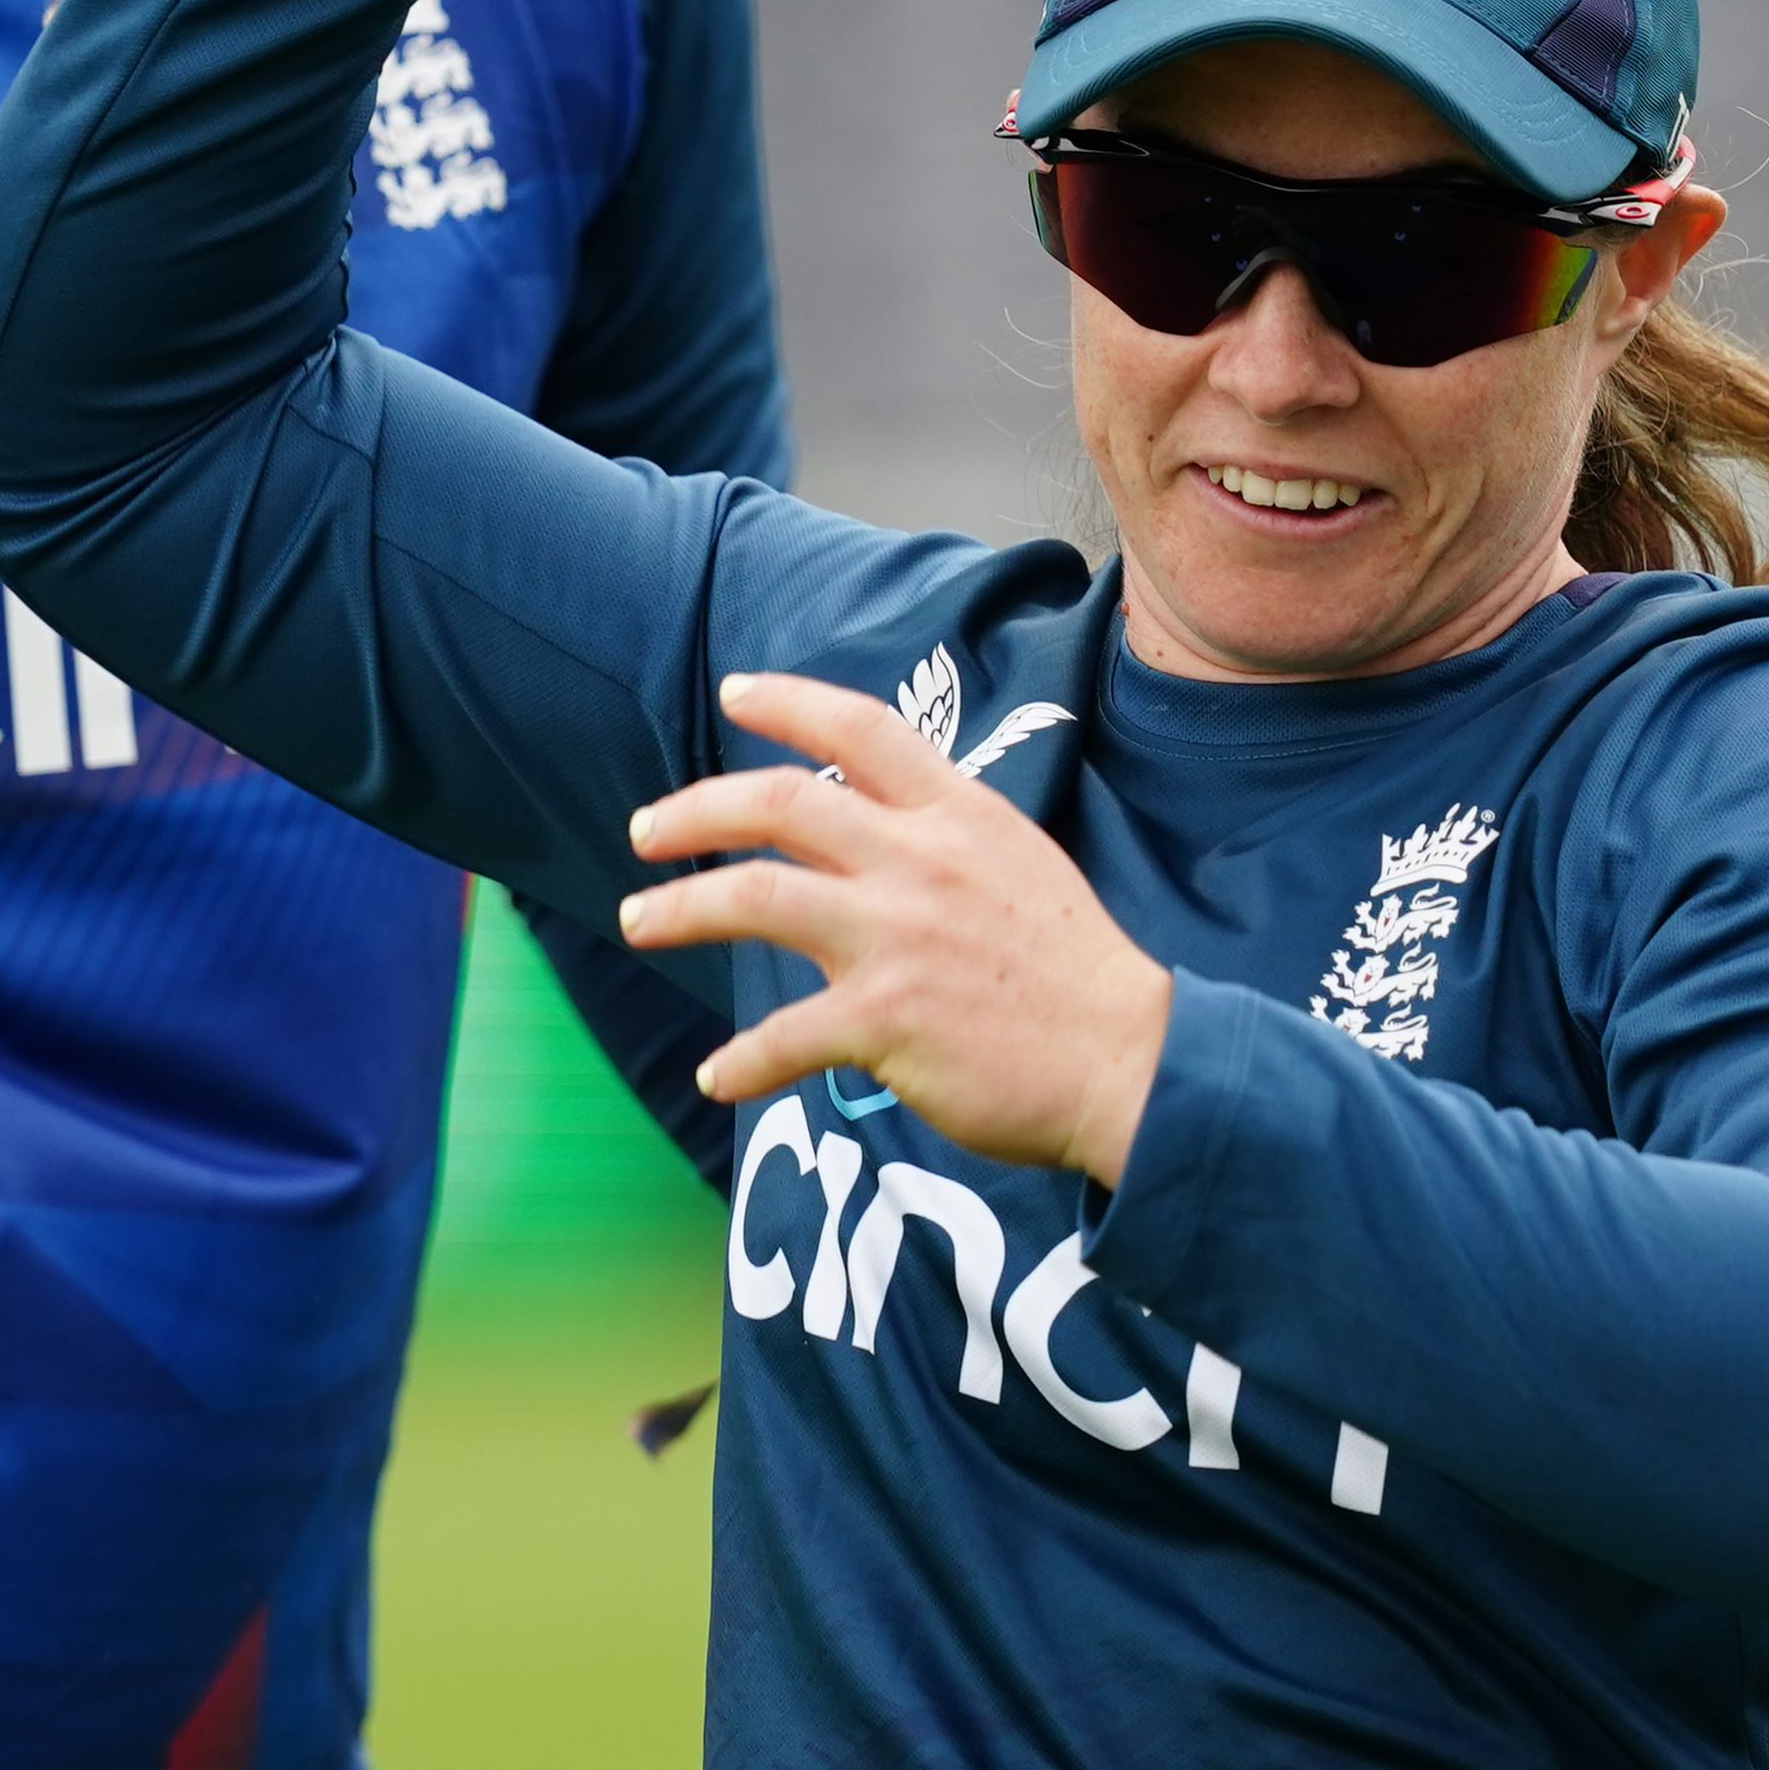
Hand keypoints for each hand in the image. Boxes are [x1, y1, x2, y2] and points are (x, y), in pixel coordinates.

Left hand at [620, 673, 1175, 1181]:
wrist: (1130, 1060)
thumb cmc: (1078, 975)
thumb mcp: (1022, 866)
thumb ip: (948, 841)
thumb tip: (881, 833)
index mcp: (960, 815)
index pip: (861, 727)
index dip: (788, 702)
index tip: (735, 694)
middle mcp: (920, 861)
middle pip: (780, 803)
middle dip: (694, 810)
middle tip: (644, 832)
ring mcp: (898, 937)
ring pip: (754, 896)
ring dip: (679, 909)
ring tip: (638, 922)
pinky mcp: (886, 1019)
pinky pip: (783, 1035)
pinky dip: (741, 1060)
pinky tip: (717, 1075)